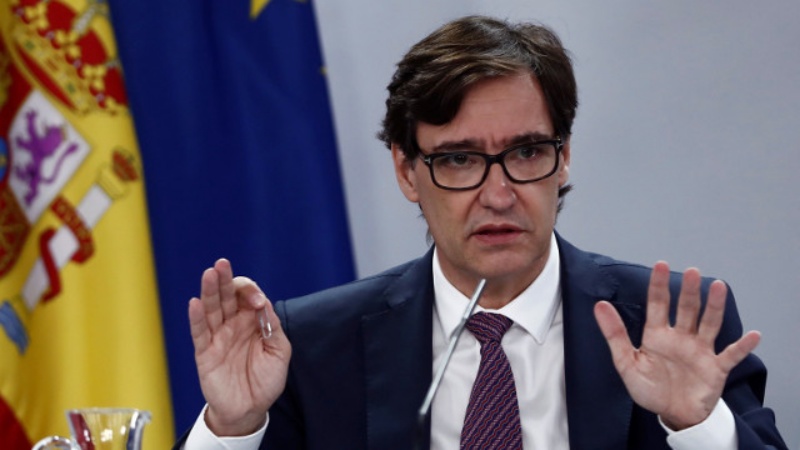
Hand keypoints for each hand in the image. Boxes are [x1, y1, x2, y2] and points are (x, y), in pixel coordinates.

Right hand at [188, 259, 291, 435]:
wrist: (250, 410)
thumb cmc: (266, 380)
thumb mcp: (280, 352)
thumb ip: (273, 328)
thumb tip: (264, 305)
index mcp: (253, 321)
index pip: (248, 296)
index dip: (253, 293)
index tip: (260, 305)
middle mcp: (234, 324)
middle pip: (227, 295)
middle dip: (225, 279)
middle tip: (222, 264)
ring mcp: (218, 336)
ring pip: (211, 308)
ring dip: (209, 290)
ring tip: (209, 273)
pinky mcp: (205, 352)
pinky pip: (200, 332)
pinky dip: (196, 317)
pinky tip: (195, 302)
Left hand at [594, 261, 759, 429]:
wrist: (672, 414)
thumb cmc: (650, 388)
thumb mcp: (626, 362)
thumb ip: (614, 334)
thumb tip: (599, 305)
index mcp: (657, 335)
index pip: (658, 304)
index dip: (658, 285)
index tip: (661, 264)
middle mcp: (681, 338)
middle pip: (686, 309)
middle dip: (688, 291)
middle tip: (691, 272)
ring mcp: (700, 351)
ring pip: (709, 324)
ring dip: (714, 306)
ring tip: (718, 287)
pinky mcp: (715, 368)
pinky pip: (731, 355)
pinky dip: (742, 346)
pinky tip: (753, 335)